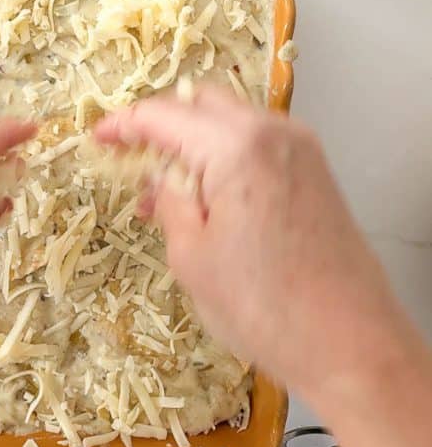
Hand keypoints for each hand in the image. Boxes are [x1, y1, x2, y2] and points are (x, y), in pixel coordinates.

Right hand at [96, 89, 412, 403]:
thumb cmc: (262, 306)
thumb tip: (159, 176)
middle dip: (163, 125)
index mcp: (237, 146)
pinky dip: (226, 158)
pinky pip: (259, 146)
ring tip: (166, 195)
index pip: (166, 115)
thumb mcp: (192, 257)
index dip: (125, 124)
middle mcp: (275, 132)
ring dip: (195, 144)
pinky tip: (209, 200)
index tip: (98, 138)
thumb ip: (170, 201)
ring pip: (234, 122)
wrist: (349, 342)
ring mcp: (303, 151)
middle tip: (131, 162)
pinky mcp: (316, 175)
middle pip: (204, 104)